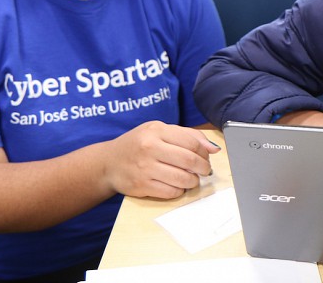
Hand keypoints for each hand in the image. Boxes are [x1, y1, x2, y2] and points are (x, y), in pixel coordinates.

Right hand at [104, 121, 220, 199]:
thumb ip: (187, 135)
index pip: (191, 142)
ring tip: (192, 179)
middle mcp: (149, 148)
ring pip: (182, 178)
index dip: (205, 152)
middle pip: (189, 160)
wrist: (109, 162)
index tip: (207, 157)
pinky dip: (180, 190)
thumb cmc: (138, 144)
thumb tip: (213, 149)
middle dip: (203, 168)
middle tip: (204, 170)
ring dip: (193, 181)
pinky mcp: (141, 186)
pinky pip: (171, 192)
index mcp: (156, 130)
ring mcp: (144, 168)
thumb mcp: (159, 130)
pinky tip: (177, 185)